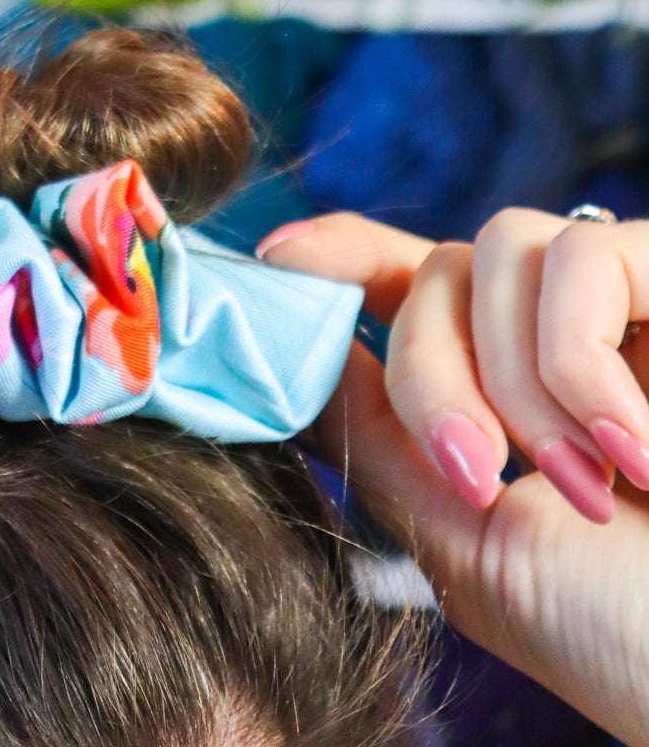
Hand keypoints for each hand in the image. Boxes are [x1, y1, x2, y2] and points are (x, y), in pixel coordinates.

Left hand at [262, 209, 648, 745]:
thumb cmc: (633, 642)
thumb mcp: (469, 543)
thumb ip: (375, 436)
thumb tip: (280, 350)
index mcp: (505, 394)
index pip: (407, 279)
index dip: (339, 253)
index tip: (274, 262)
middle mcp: (565, 335)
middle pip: (436, 269)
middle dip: (433, 376)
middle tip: (483, 479)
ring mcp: (631, 306)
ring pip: (497, 245)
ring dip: (514, 379)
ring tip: (586, 487)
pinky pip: (582, 257)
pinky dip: (580, 359)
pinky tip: (636, 451)